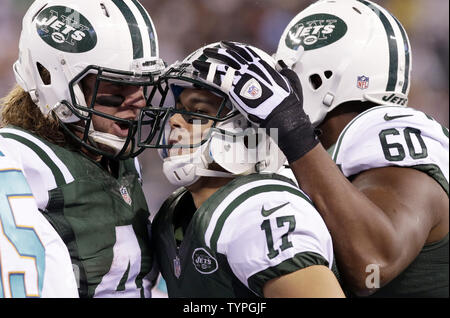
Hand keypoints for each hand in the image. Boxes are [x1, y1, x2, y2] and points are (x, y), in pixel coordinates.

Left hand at [192, 41, 318, 161]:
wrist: (282, 114)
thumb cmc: (288, 102)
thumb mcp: (291, 82)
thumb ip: (285, 72)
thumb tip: (282, 66)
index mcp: (263, 65)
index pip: (245, 52)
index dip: (234, 48)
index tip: (226, 45)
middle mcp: (250, 69)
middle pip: (230, 56)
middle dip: (218, 52)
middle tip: (210, 50)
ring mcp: (241, 79)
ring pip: (219, 67)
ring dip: (206, 64)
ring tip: (197, 63)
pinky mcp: (234, 90)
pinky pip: (216, 80)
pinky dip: (205, 76)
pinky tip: (198, 75)